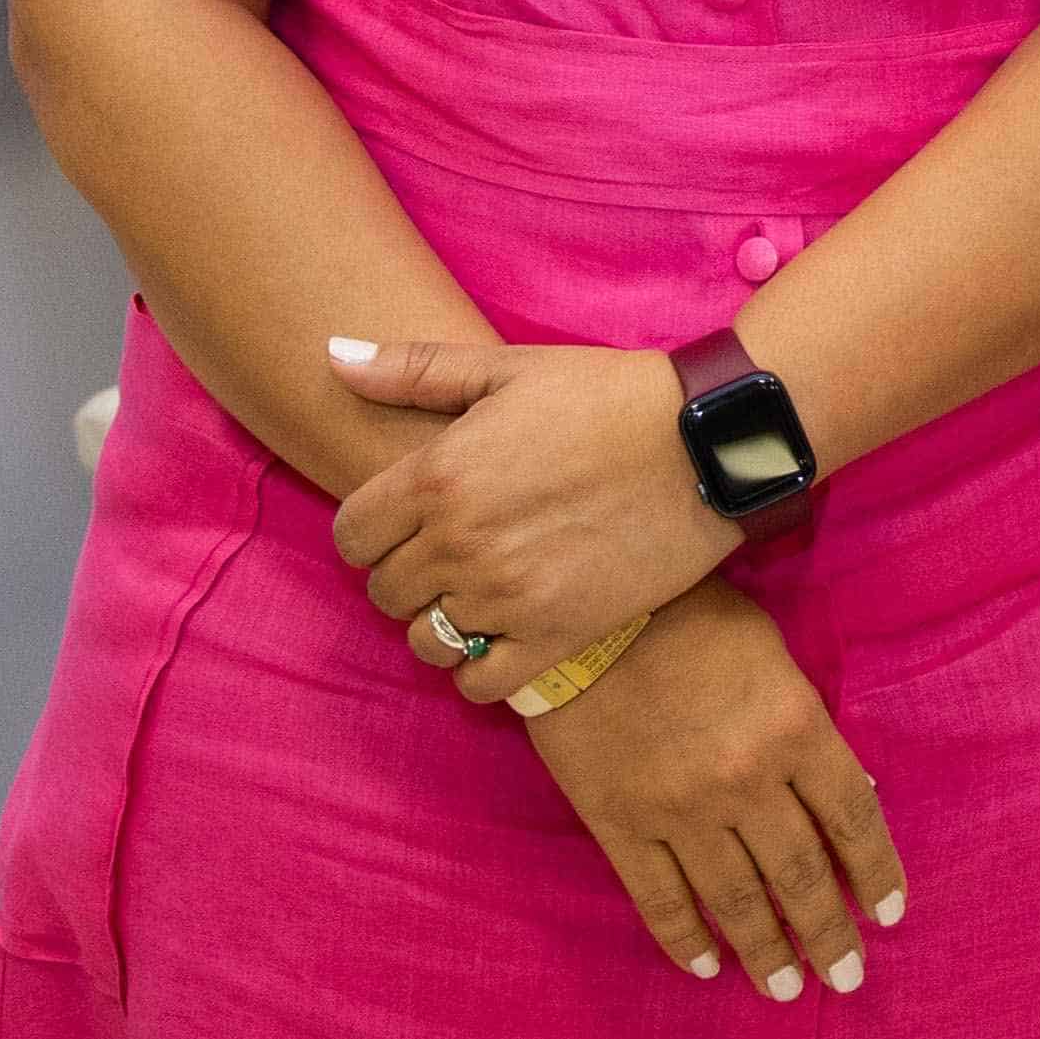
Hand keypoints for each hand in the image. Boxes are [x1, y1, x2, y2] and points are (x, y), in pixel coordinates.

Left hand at [330, 336, 736, 697]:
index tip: (410, 520)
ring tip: (482, 592)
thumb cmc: (609, 395)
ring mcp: (506, 596)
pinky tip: (506, 633)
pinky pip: (480, 681)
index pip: (350, 536)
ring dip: (443, 619)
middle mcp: (461, 542)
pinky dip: (481, 666)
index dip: (372, 530)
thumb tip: (332, 357)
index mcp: (438, 475)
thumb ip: (415, 369)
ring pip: (425, 639)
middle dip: (409, 572)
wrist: (708, 441)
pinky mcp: (556, 636)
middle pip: (384, 591)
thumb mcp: (511, 368)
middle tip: (455, 550)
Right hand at [524, 579, 905, 1001]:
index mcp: (795, 729)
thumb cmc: (694, 616)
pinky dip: (685, 939)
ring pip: (735, 900)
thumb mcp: (775, 657)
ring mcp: (680, 810)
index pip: (852, 819)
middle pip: (801, 876)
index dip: (876, 873)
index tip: (889, 916)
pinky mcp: (621, 824)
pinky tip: (707, 965)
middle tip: (847, 978)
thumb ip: (809, 728)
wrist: (588, 610)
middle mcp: (746, 781)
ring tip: (786, 989)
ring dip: (766, 952)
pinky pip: (659, 899)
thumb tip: (848, 794)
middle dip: (829, 935)